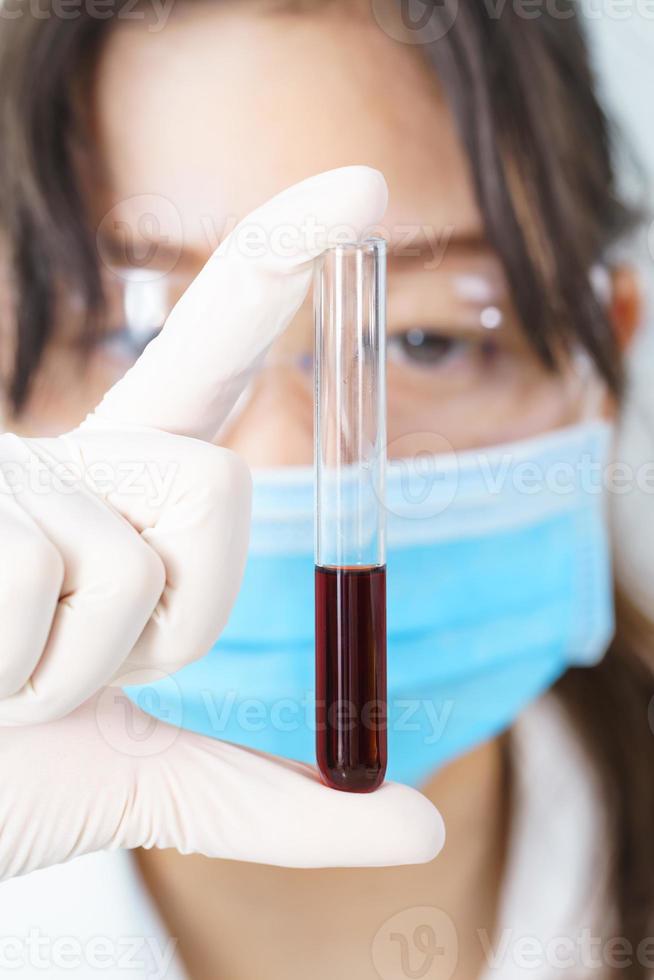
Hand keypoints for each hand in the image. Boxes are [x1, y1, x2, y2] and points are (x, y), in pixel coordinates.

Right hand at [0, 167, 444, 879]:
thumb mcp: (145, 780)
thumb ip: (277, 802)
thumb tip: (423, 831)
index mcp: (118, 500)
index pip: (214, 355)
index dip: (279, 261)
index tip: (359, 188)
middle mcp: (63, 458)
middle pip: (219, 488)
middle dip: (174, 618)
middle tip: (68, 671)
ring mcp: (2, 470)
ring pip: (133, 559)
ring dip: (76, 669)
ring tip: (2, 680)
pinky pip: (48, 583)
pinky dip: (20, 673)